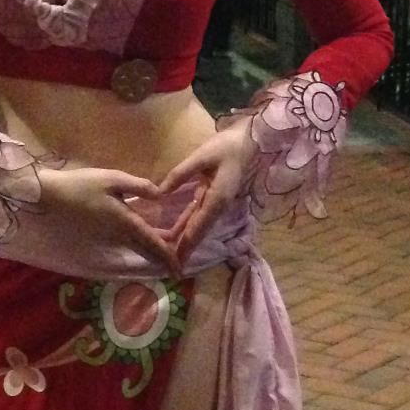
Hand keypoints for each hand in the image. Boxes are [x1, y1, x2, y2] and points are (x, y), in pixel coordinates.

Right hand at [36, 163, 179, 267]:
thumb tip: (161, 194)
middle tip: (176, 263)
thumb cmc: (80, 186)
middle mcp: (119, 237)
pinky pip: (124, 245)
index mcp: (126, 223)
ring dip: (150, 252)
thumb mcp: (112, 179)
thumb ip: (139, 186)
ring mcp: (108, 240)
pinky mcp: (98, 238)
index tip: (179, 271)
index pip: (153, 245)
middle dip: (162, 259)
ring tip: (164, 249)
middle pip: (146, 252)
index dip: (169, 258)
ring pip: (136, 249)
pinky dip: (138, 245)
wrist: (49, 198)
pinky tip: (141, 238)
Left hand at [157, 123, 251, 260]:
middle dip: (185, 249)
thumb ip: (181, 174)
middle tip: (171, 267)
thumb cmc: (227, 147)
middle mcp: (218, 206)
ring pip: (198, 226)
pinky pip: (199, 216)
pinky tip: (177, 233)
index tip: (177, 262)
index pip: (198, 227)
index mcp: (217, 199)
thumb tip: (160, 192)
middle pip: (199, 232)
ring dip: (186, 240)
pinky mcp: (214, 197)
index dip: (186, 245)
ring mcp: (217, 203)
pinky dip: (188, 226)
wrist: (249, 142)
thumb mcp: (202, 156)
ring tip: (171, 255)